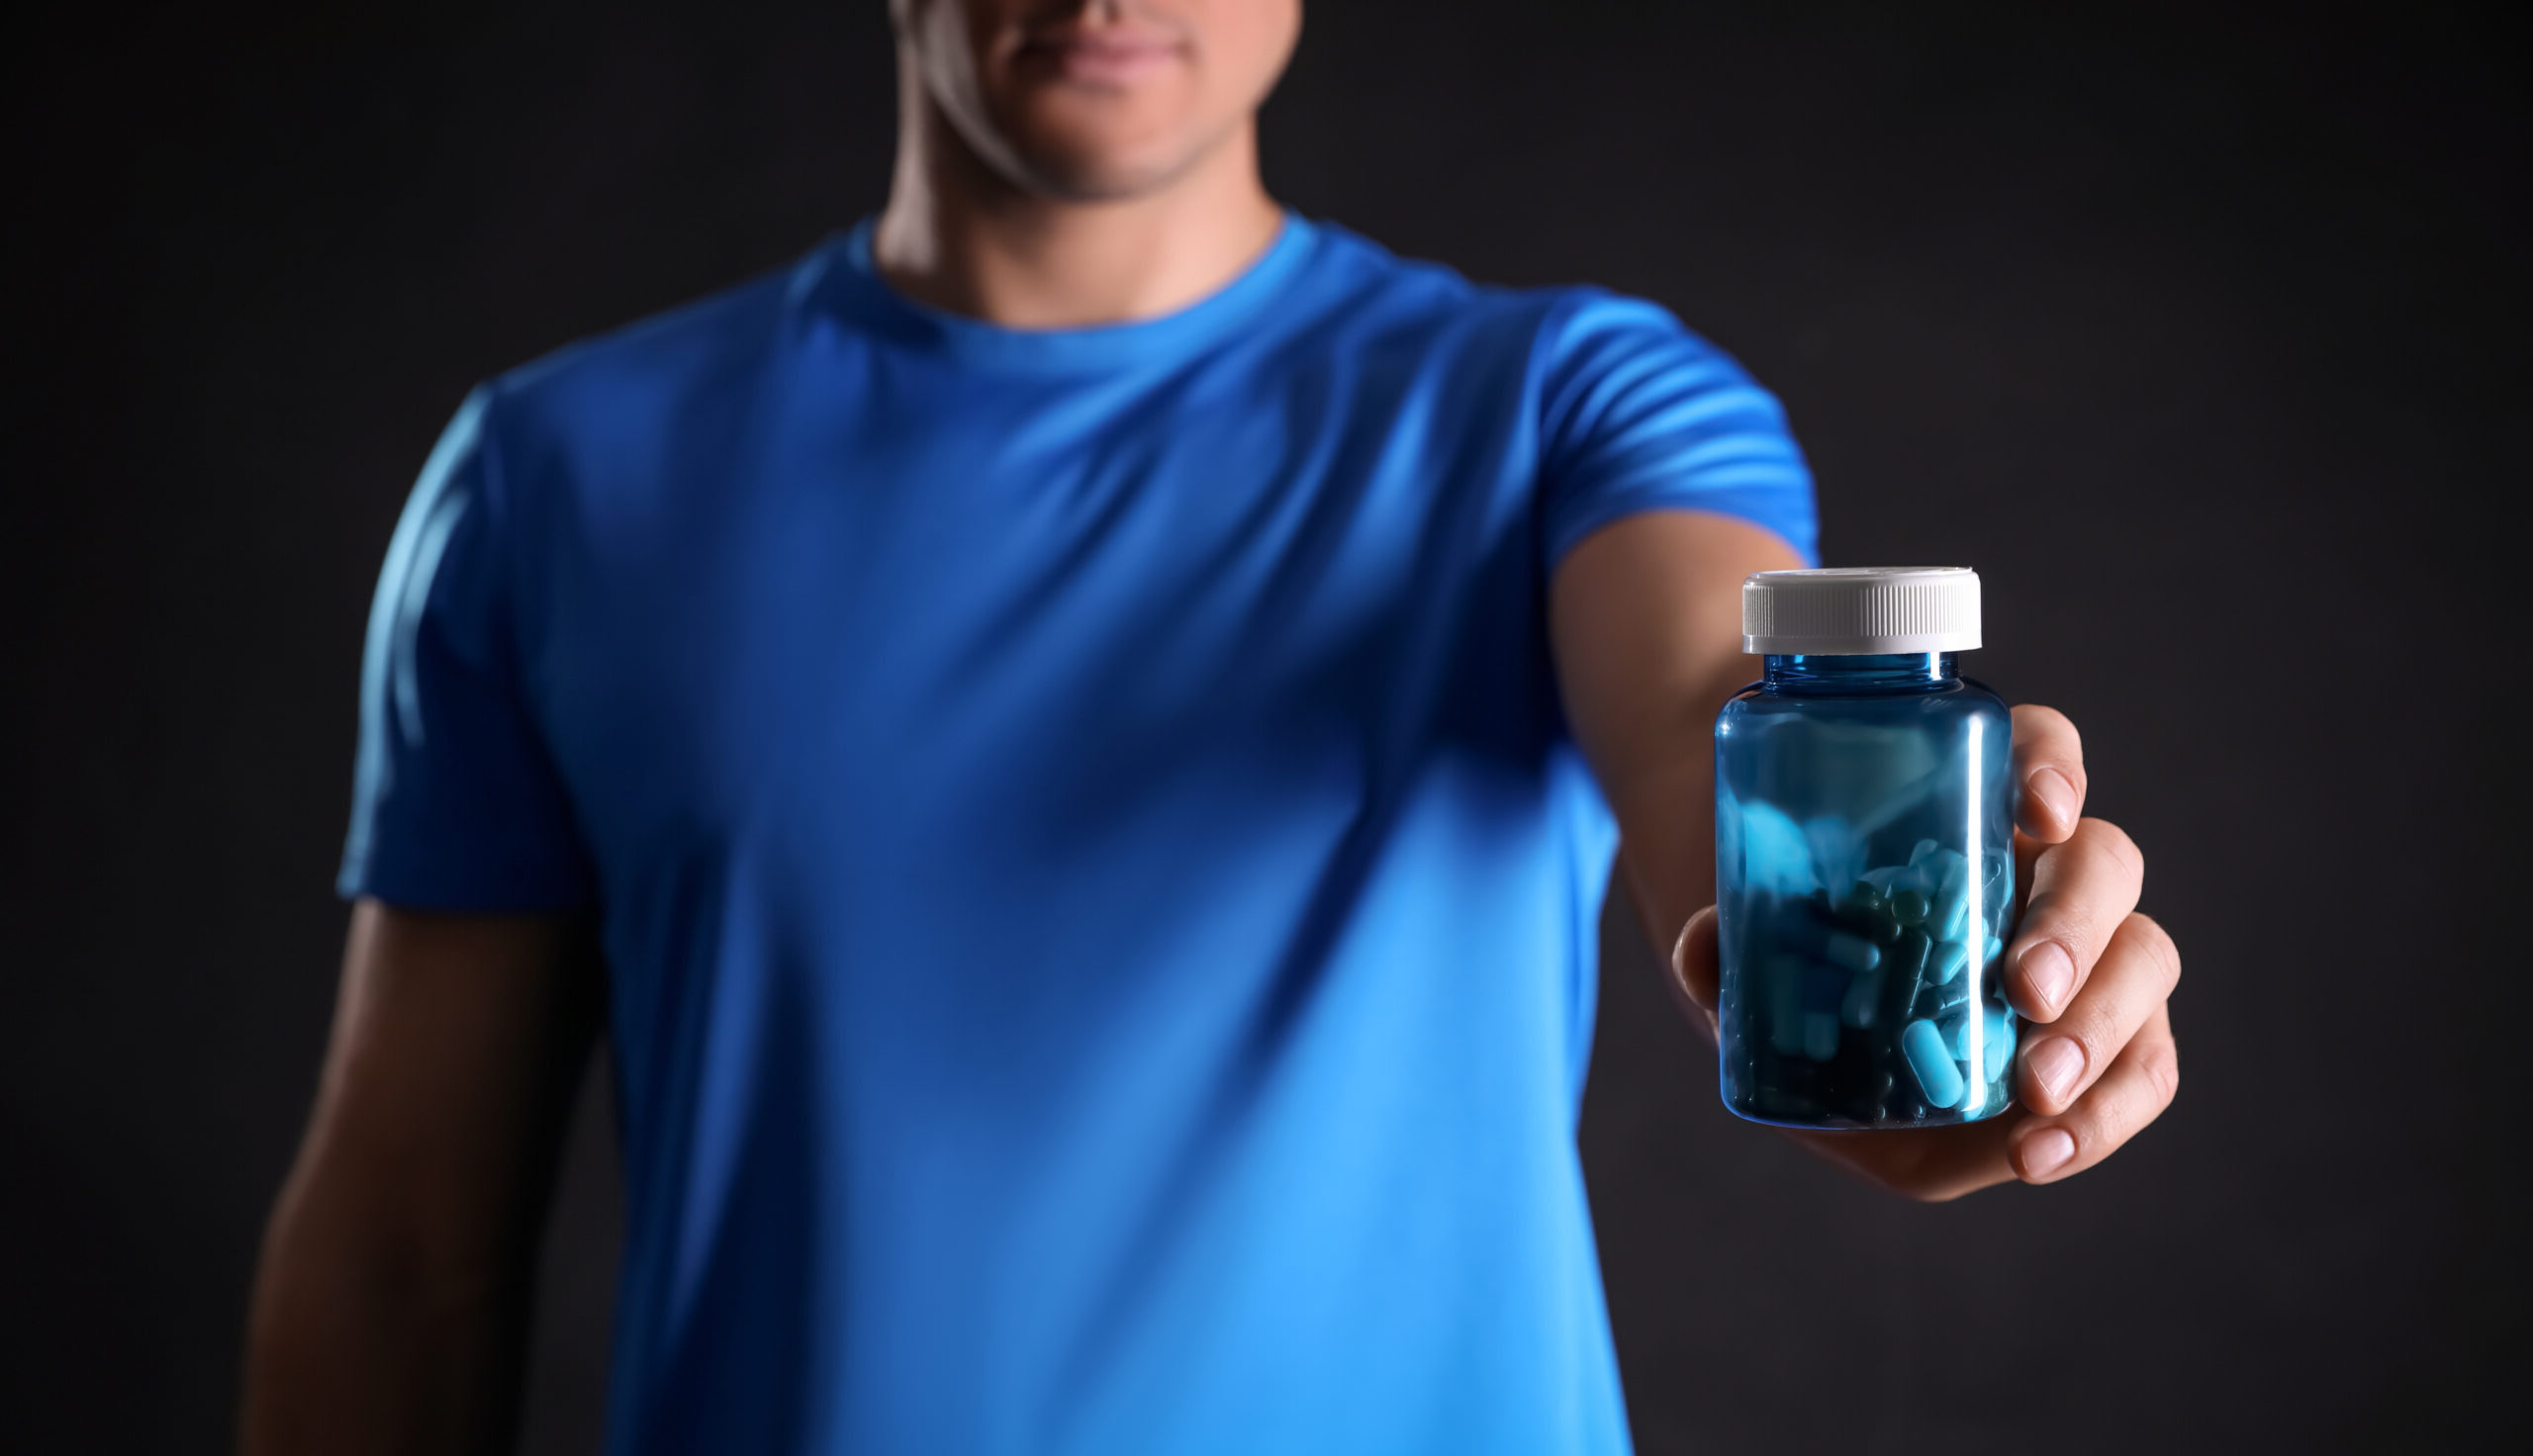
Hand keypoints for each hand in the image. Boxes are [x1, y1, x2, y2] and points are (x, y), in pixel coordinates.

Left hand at [1666, 705, 2181, 1200]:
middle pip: (2106, 862)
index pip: (2038, 747)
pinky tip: (2041, 1152)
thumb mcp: (1741, 944)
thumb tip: (1707, 941)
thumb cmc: (1780, 949)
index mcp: (1974, 803)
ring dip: (2105, 1024)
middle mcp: (2044, 865)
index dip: (2050, 765)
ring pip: (2144, 957)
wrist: (1807, 1027)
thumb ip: (1718, 948)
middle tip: (2025, 990)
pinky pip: (2140, 1066)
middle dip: (2076, 928)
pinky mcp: (2092, 1040)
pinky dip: (2107, 1111)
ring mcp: (2082, 952)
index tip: (2034, 812)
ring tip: (2035, 1091)